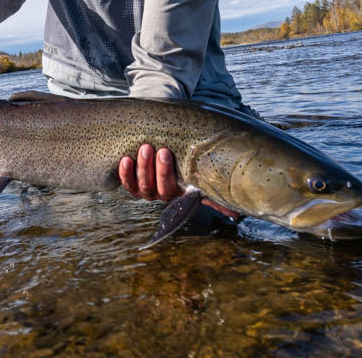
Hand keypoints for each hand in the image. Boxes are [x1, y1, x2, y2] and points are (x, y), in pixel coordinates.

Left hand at [118, 143, 243, 219]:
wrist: (168, 147)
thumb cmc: (187, 162)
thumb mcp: (200, 176)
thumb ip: (214, 193)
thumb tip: (236, 214)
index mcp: (177, 194)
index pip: (171, 190)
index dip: (166, 174)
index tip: (166, 152)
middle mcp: (160, 194)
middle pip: (155, 187)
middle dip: (157, 168)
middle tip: (160, 149)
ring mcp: (145, 189)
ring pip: (141, 184)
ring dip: (142, 166)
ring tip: (145, 148)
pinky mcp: (132, 183)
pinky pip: (126, 182)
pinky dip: (125, 172)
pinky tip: (126, 159)